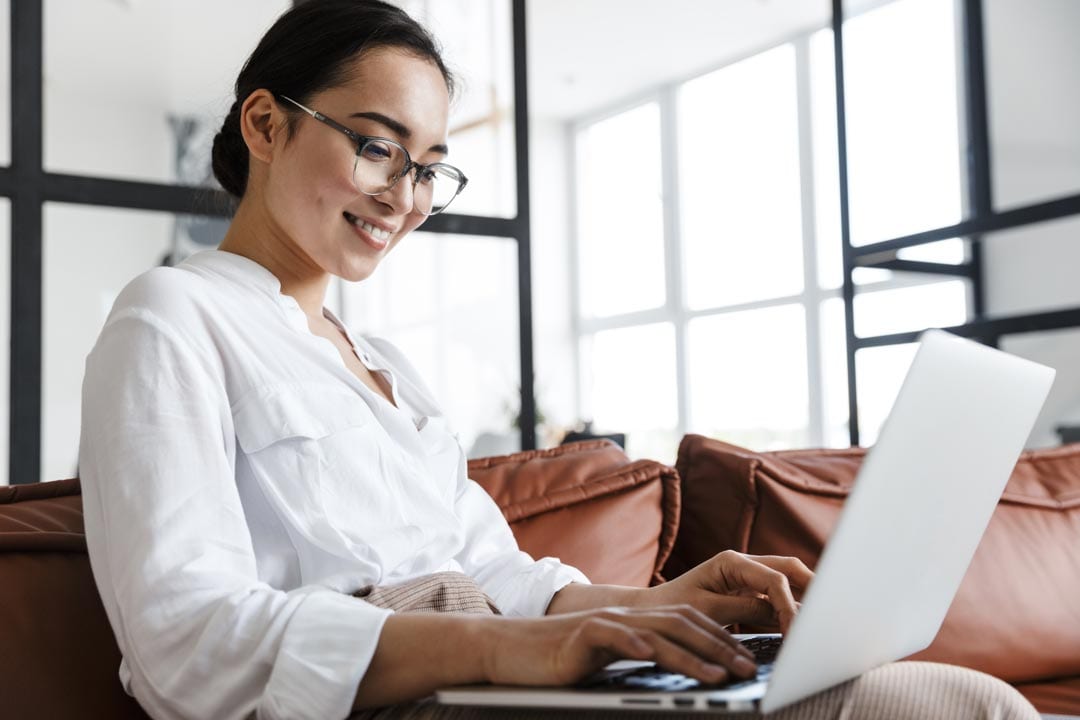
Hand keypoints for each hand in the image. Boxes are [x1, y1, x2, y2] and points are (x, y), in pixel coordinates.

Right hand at [483, 605, 758, 687]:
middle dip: (720, 647)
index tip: (749, 661)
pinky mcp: (582, 635)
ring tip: (718, 674)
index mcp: (639, 622)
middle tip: (748, 669)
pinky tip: (651, 655)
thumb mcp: (612, 660)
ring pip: (657, 633)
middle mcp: (627, 618)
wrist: (512, 649)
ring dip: (692, 654)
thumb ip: (643, 660)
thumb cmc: (562, 660)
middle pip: (683, 625)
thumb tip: (682, 675)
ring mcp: (605, 623)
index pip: (690, 625)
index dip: (722, 639)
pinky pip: (613, 636)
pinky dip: (634, 644)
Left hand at [648, 550, 813, 632]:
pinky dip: (791, 607)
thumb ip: (745, 609)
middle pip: (789, 568)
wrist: (653, 610)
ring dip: (806, 596)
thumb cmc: (673, 607)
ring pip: (787, 579)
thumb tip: (779, 614)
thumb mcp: (707, 611)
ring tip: (824, 617)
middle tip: (829, 612)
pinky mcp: (748, 591)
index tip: (797, 629)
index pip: (773, 579)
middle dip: (812, 587)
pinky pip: (776, 596)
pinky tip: (803, 622)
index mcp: (731, 562)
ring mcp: (747, 575)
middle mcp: (742, 563)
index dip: (789, 604)